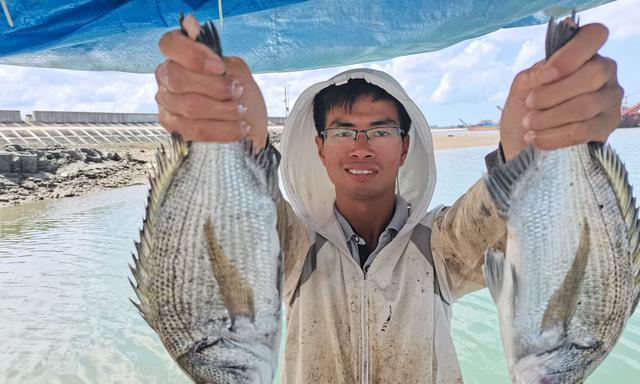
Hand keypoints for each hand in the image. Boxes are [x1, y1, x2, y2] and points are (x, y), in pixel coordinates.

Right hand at [155, 15, 267, 148]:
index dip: (192, 54)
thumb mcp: (237, 73)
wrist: (249, 129)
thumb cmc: (242, 99)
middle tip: (238, 93)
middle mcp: (167, 78)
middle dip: (215, 87)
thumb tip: (190, 24)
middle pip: (178, 78)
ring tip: (241, 112)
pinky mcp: (174, 129)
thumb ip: (217, 55)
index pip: (170, 44)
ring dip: (222, 110)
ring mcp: (167, 104)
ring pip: (189, 106)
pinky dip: (222, 129)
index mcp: (180, 57)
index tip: (219, 67)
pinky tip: (239, 127)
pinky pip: (195, 130)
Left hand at [499, 22, 622, 160]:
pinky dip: (554, 136)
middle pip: (594, 74)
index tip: (544, 77)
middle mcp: (604, 72)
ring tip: (528, 124)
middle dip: (553, 93)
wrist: (521, 142)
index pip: (594, 35)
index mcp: (583, 54)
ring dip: (549, 117)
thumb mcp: (522, 86)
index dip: (570, 55)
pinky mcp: (607, 126)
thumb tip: (550, 68)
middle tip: (530, 104)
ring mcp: (609, 99)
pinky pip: (583, 131)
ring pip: (586, 106)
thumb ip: (536, 73)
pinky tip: (536, 138)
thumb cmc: (524, 109)